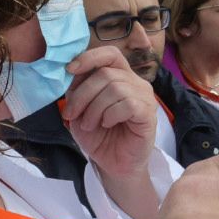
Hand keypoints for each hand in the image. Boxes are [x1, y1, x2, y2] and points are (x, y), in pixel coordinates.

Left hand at [63, 46, 156, 177]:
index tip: (69, 70)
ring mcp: (145, 97)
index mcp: (120, 77)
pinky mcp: (148, 114)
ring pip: (115, 88)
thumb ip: (78, 88)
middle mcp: (136, 83)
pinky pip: (127, 104)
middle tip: (72, 114)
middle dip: (82, 94)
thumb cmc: (99, 135)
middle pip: (106, 73)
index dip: (89, 58)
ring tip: (90, 124)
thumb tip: (70, 70)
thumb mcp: (81, 108)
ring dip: (94, 109)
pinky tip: (107, 124)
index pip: (110, 54)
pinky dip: (110, 115)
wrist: (113, 163)